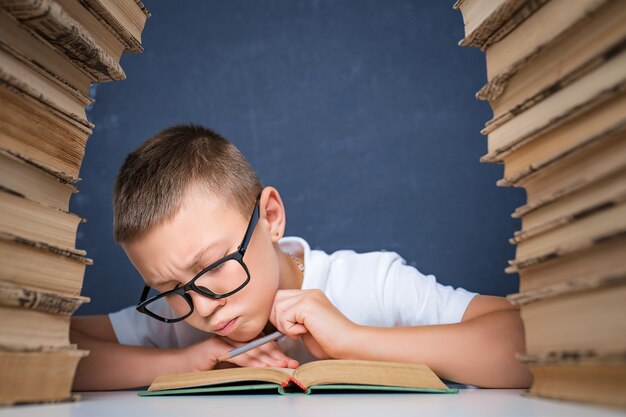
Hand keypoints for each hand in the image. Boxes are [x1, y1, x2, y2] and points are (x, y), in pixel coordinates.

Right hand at [182, 334, 298, 371]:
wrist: (181, 367)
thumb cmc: (206, 366)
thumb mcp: (231, 366)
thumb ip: (247, 363)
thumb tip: (268, 367)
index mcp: (239, 339)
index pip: (262, 343)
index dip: (277, 351)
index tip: (289, 360)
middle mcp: (234, 337)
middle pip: (260, 344)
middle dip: (277, 355)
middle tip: (291, 364)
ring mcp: (225, 340)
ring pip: (252, 350)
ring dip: (268, 360)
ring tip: (282, 366)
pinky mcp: (216, 348)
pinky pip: (238, 356)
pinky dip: (251, 362)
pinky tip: (261, 367)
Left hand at [270, 289, 357, 358]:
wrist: (348, 344)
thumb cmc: (331, 341)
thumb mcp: (307, 326)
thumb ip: (294, 318)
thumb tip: (275, 318)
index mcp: (311, 296)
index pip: (282, 297)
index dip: (279, 314)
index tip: (287, 329)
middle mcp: (309, 293)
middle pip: (277, 298)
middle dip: (277, 318)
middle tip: (291, 331)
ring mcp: (308, 297)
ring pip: (278, 307)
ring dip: (284, 325)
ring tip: (300, 332)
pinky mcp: (307, 305)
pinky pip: (284, 316)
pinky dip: (290, 329)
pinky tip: (304, 332)